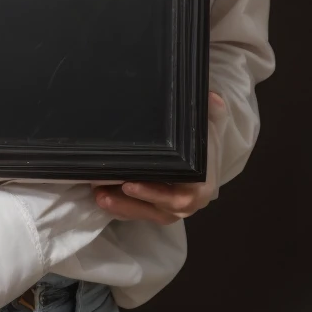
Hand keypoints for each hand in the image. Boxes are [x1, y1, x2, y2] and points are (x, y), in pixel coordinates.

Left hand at [90, 91, 224, 223]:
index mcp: (201, 186)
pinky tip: (102, 199)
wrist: (204, 155)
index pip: (180, 196)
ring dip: (121, 207)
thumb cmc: (203, 141)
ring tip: (98, 196)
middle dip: (129, 203)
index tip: (130, 184)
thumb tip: (210, 97)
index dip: (155, 193)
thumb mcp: (210, 124)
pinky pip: (138, 215)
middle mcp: (188, 202)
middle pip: (157, 209)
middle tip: (104, 193)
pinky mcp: (157, 209)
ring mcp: (171, 209)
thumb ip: (212, 111)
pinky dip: (121, 209)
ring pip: (145, 214)